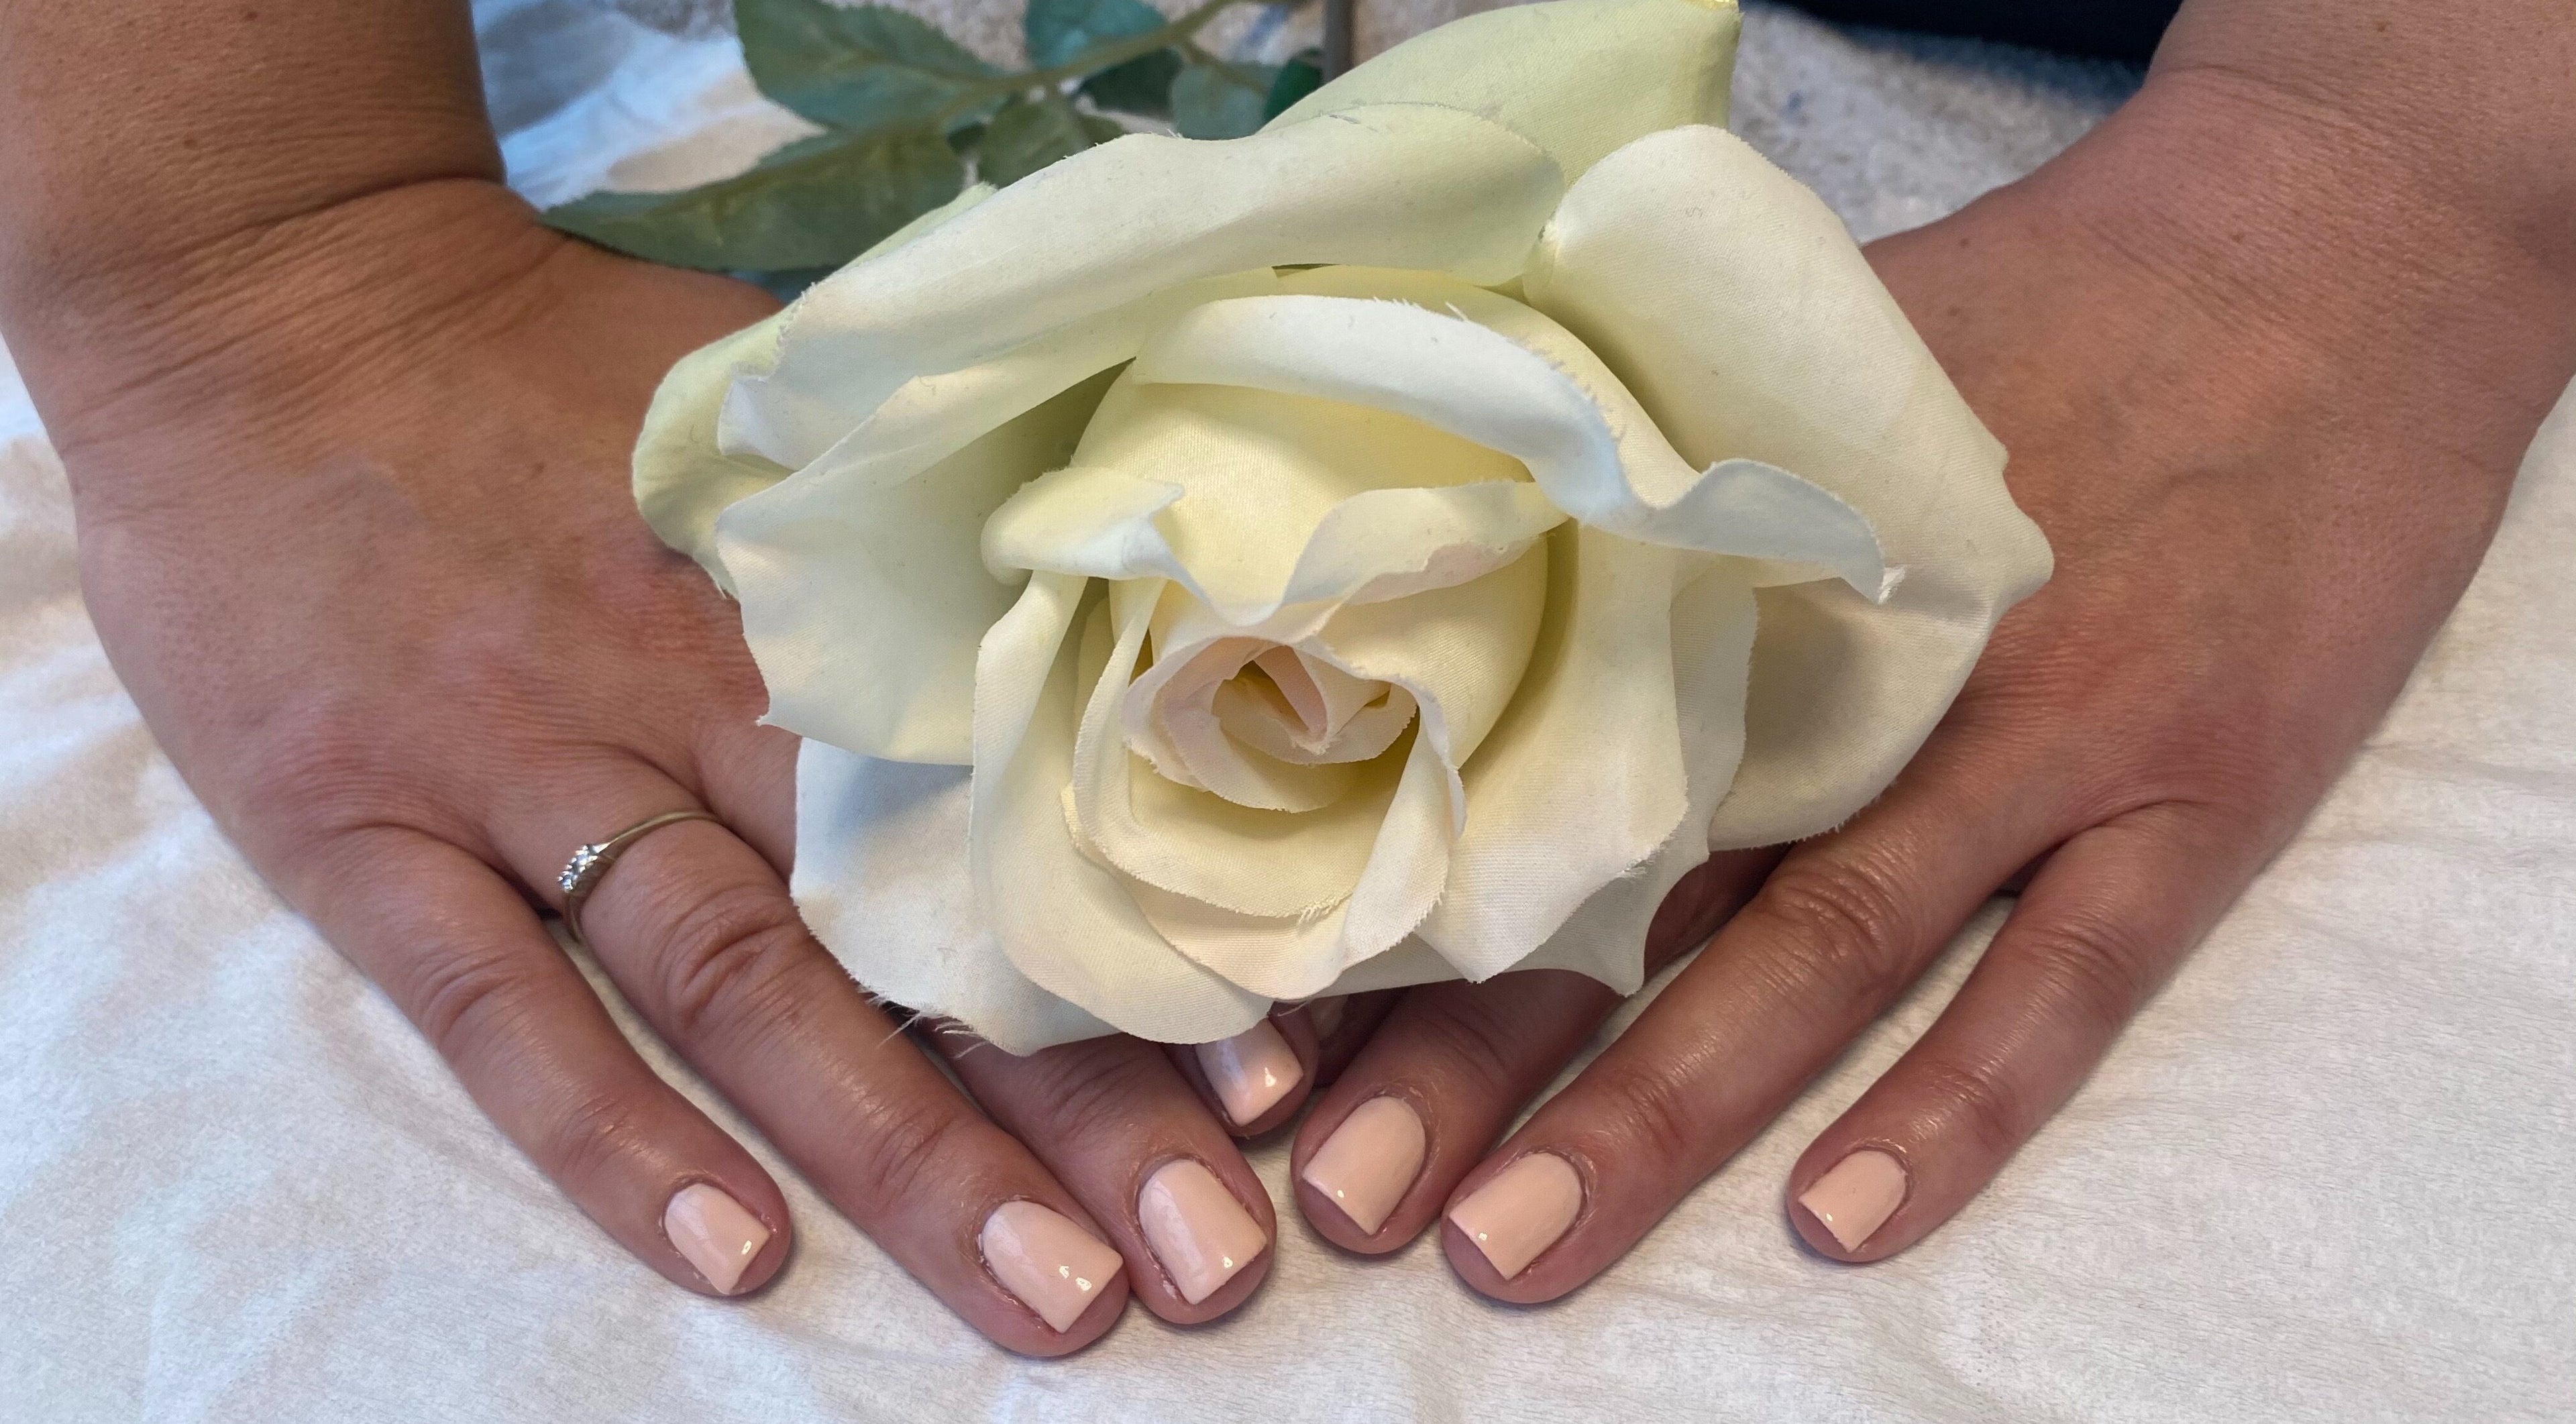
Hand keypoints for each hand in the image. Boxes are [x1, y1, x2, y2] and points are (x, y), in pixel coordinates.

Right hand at [27, 182, 1324, 1350]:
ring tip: (1052, 1296)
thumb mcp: (772, 403)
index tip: (1288, 1072)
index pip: (1011, 795)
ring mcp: (524, 769)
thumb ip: (918, 516)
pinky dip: (613, 1132)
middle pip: (910, 922)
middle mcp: (688, 698)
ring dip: (902, 1150)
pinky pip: (497, 1008)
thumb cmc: (551, 357)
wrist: (273, 300)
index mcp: (813, 603)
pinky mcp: (361, 828)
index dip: (1144, 938)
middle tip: (1216, 1257)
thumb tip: (1126, 584)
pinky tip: (738, 1252)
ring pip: (742, 985)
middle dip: (1076, 1104)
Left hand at [1284, 69, 2575, 1290]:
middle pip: (1637, 880)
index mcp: (1741, 556)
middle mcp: (1862, 662)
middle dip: (1475, 1053)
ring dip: (1659, 1108)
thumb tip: (1436, 560)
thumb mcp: (1799, 356)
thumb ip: (1641, 473)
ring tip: (1509, 1244)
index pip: (1530, 759)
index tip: (1261, 1042)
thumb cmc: (2037, 303)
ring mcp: (2034, 733)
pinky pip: (2065, 977)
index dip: (1396, 907)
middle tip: (1339, 1197)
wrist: (2321, 250)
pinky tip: (1842, 1220)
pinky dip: (1958, 1101)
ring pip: (1820, 951)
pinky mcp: (2192, 785)